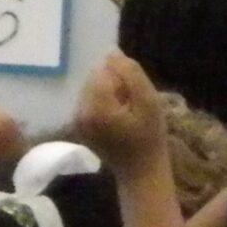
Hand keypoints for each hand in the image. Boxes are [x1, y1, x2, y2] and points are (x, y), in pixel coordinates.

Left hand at [72, 53, 168, 178]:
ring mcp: (76, 119)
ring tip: (127, 112)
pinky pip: (90, 99)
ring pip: (92, 87)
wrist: (141, 173)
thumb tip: (112, 53)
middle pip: (95, 77)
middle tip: (133, 106)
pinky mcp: (78, 124)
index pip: (105, 70)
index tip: (136, 99)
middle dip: (115, 84)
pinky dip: (105, 103)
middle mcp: (79, 110)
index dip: (124, 79)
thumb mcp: (150, 103)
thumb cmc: (150, 140)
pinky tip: (118, 118)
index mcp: (95, 106)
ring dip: (110, 93)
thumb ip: (131, 74)